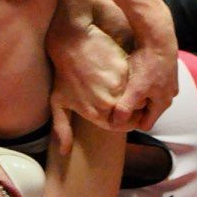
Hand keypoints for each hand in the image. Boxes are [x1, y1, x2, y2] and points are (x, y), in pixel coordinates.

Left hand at [47, 19, 130, 151]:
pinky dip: (136, 81)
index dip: (124, 121)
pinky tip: (131, 76)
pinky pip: (136, 82)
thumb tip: (64, 153)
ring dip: (138, 97)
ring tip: (132, 89)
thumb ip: (62, 129)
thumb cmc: (64, 74)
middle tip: (130, 100)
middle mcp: (109, 104)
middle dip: (133, 110)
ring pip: (137, 99)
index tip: (124, 113)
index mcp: (96, 114)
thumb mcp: (58, 103)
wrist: (73, 43)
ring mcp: (118, 88)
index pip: (120, 126)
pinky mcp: (125, 72)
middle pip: (131, 115)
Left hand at [117, 41, 178, 130]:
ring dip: (137, 94)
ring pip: (149, 96)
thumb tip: (115, 124)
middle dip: (134, 109)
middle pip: (148, 110)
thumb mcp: (136, 89)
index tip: (117, 116)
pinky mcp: (164, 70)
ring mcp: (168, 82)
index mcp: (163, 103)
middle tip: (117, 102)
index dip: (131, 122)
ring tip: (123, 88)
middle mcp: (169, 94)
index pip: (146, 124)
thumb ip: (125, 108)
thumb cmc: (148, 63)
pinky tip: (130, 75)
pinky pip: (151, 83)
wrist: (158, 37)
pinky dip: (141, 82)